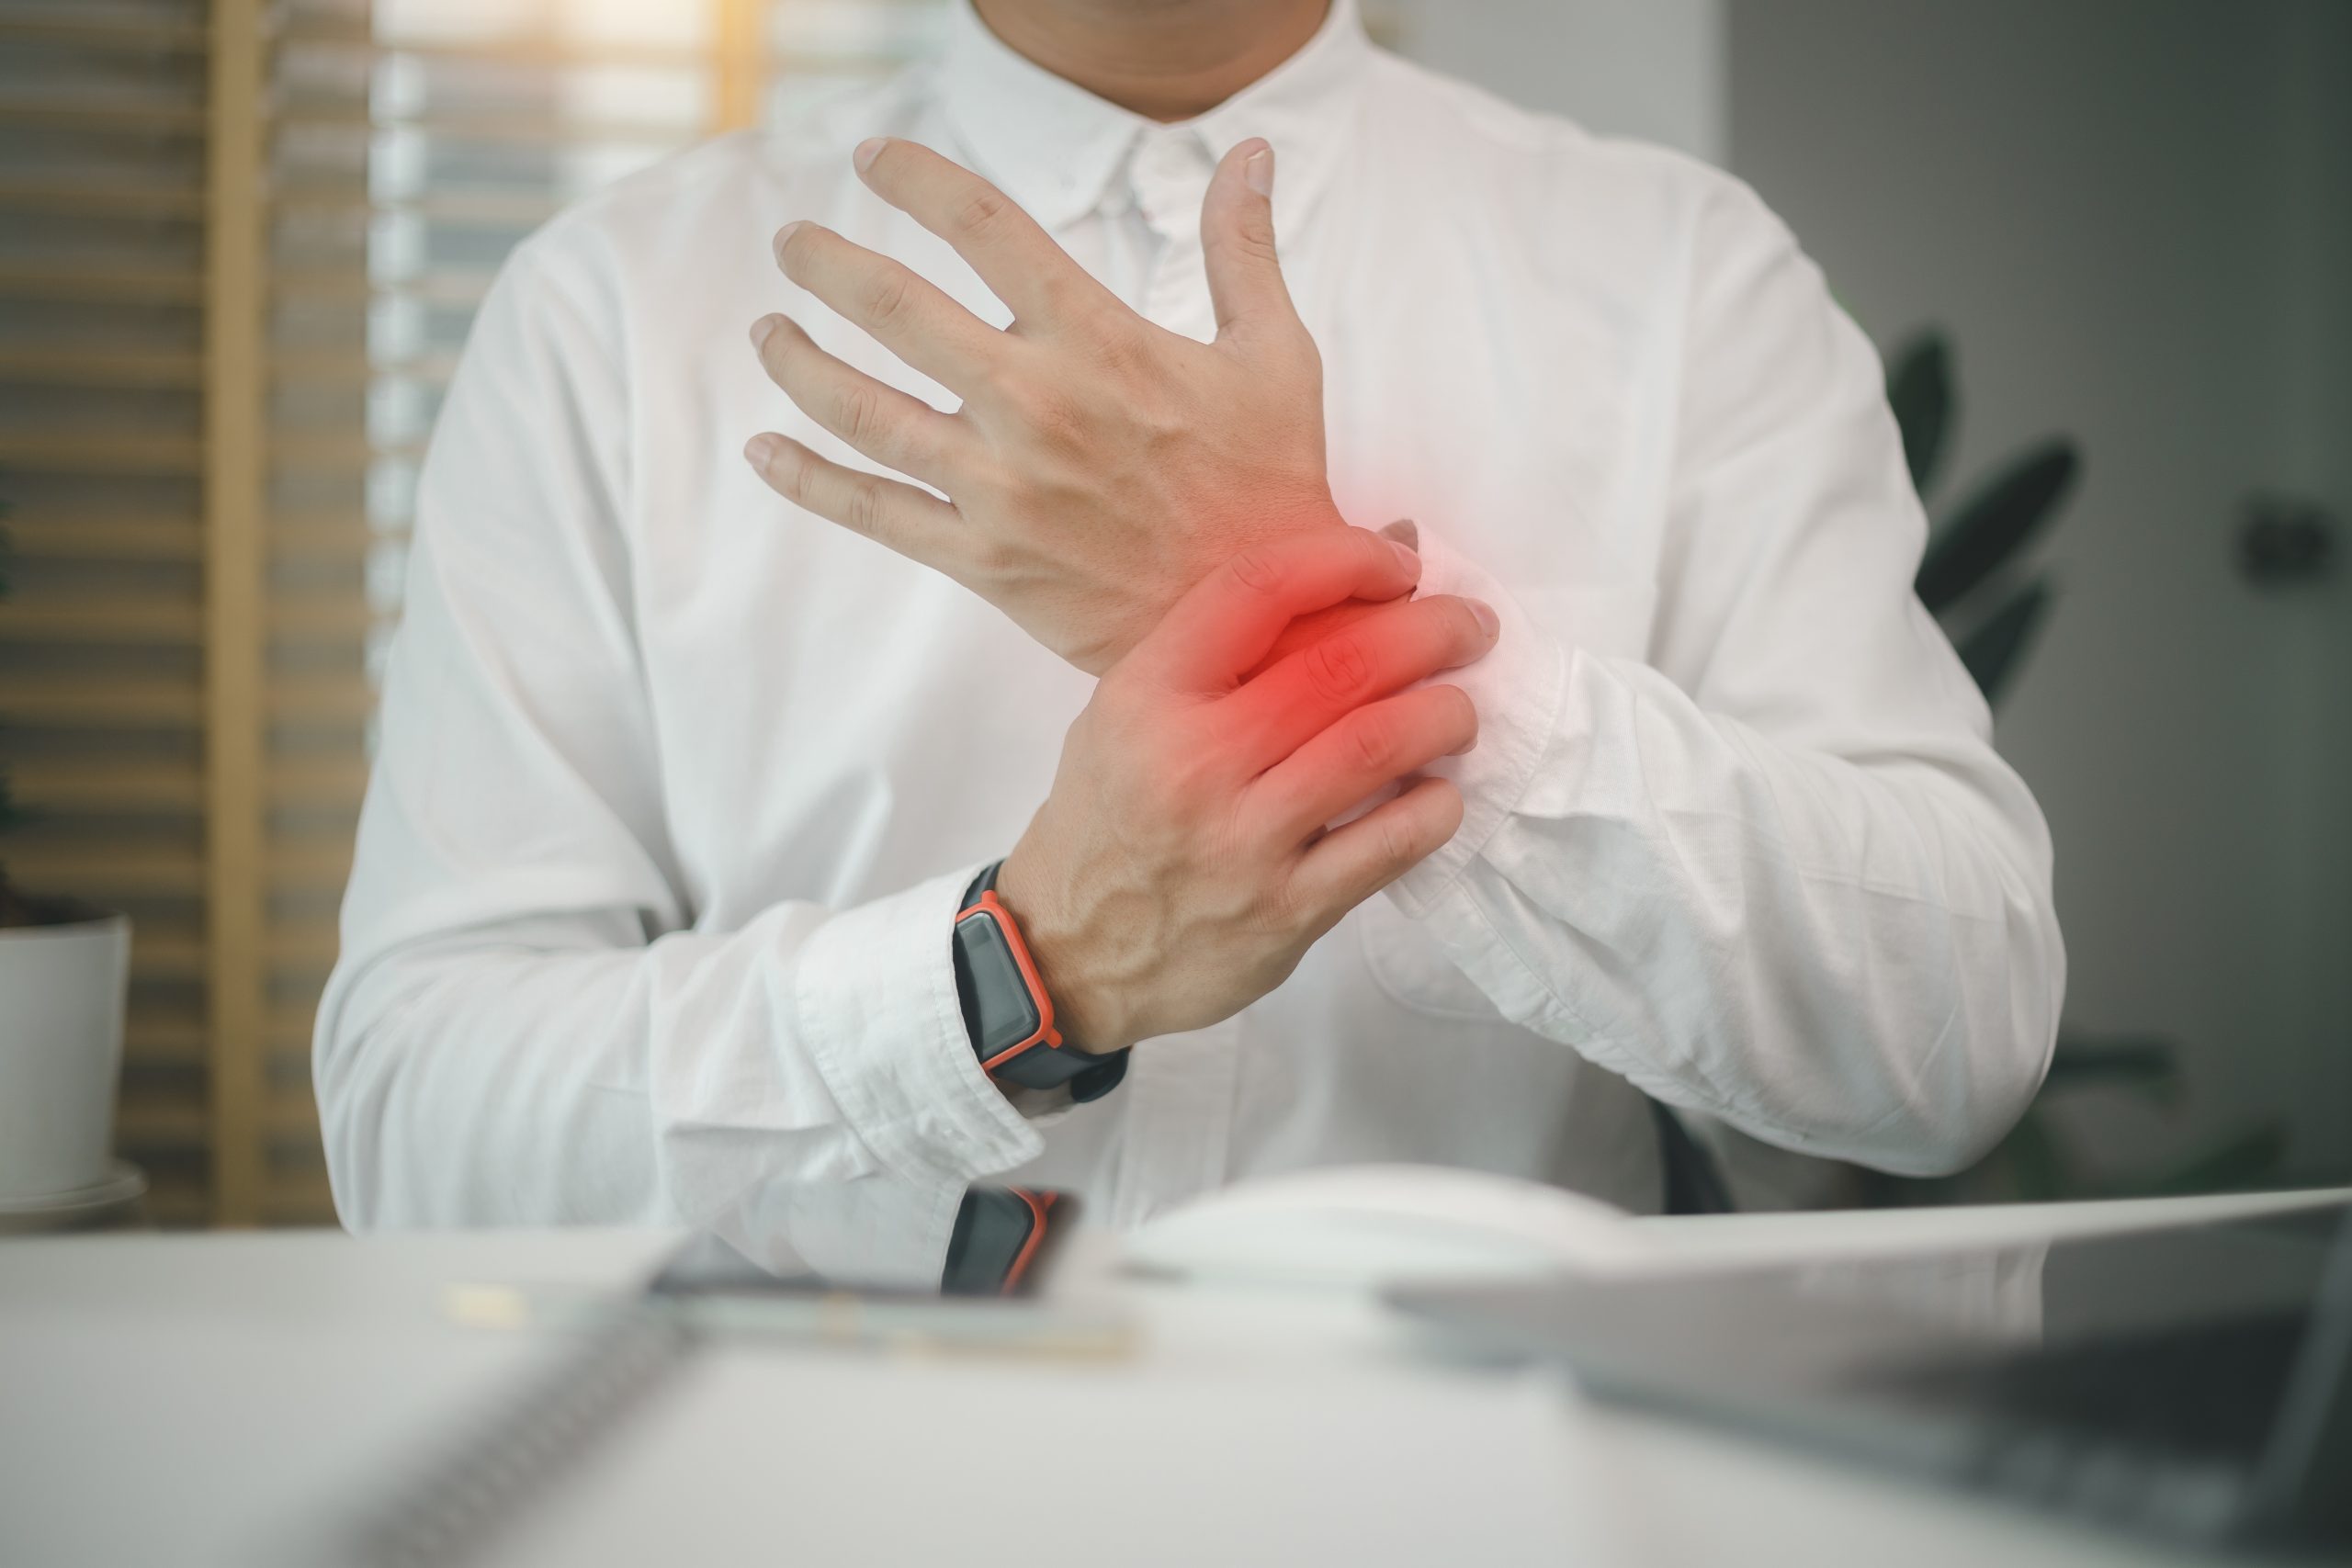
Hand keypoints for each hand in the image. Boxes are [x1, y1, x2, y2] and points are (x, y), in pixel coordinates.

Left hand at [746, 135, 1374, 674]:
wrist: (1265, 625)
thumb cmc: (1272, 485)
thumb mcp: (1274, 356)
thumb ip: (1243, 249)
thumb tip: (1246, 153)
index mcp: (1098, 341)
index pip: (985, 229)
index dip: (917, 181)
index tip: (874, 160)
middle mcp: (1034, 405)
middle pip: (896, 308)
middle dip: (829, 263)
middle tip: (795, 243)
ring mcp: (999, 487)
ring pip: (863, 408)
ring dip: (799, 361)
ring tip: (767, 331)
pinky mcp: (982, 560)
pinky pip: (872, 512)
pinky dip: (808, 479)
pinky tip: (763, 451)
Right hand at [992, 528, 1497, 1052]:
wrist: (1070, 949)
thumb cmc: (1113, 813)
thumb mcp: (1132, 712)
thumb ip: (1232, 648)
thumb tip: (1380, 552)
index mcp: (1148, 694)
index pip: (1262, 588)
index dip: (1350, 559)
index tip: (1399, 563)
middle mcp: (1193, 760)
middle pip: (1342, 665)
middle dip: (1429, 631)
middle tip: (1468, 628)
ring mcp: (1242, 840)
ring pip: (1376, 745)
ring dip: (1444, 714)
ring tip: (1460, 710)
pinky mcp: (1286, 911)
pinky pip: (1389, 843)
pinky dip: (1435, 806)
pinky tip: (1440, 792)